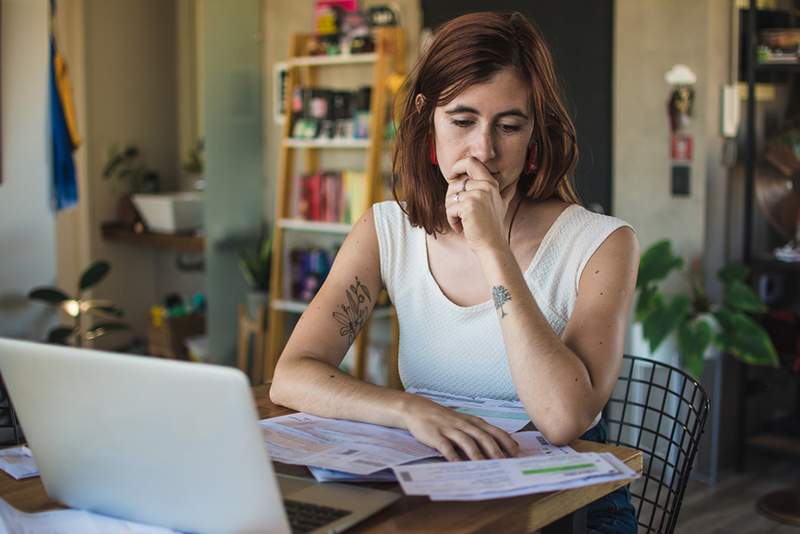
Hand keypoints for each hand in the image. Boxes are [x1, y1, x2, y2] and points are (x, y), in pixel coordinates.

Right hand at [401, 394, 518, 460]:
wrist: (418, 409)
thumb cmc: (445, 419)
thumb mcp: (465, 422)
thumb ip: (481, 433)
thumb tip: (503, 447)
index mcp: (473, 422)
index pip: (494, 431)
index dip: (507, 442)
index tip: (518, 454)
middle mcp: (464, 424)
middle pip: (483, 437)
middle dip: (495, 450)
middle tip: (505, 463)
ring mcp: (449, 428)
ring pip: (466, 441)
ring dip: (476, 453)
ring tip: (484, 465)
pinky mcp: (435, 434)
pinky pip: (445, 445)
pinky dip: (452, 454)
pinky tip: (457, 464)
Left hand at [444, 157, 516, 253]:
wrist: (492, 245)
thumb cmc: (492, 227)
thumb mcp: (502, 205)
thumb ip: (505, 192)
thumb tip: (515, 181)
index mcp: (490, 183)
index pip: (471, 162)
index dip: (458, 166)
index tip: (452, 176)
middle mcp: (486, 186)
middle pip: (454, 183)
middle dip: (451, 200)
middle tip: (458, 213)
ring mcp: (478, 195)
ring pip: (450, 196)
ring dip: (451, 212)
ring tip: (462, 221)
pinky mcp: (469, 206)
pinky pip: (450, 208)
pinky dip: (452, 220)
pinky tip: (461, 227)